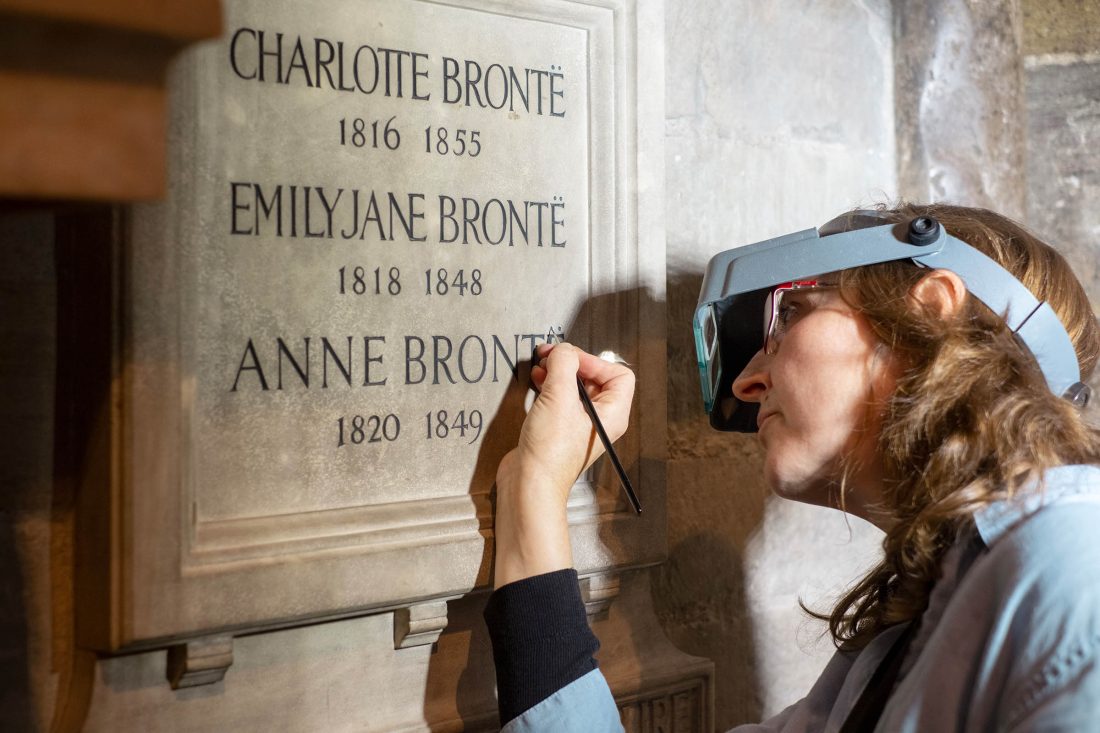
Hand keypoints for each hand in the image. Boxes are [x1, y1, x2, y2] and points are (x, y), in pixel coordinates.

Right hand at [492, 342, 634, 587]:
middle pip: (595, 378)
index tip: (570, 357)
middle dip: (572, 363)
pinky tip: (536, 381)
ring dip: (558, 372)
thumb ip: (563, 364)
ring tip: (541, 365)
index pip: (618, 374)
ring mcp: (578, 425)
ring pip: (575, 387)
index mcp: (612, 414)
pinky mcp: (559, 429)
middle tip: (550, 355)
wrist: (529, 483)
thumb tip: (563, 350)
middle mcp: (599, 420)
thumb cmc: (551, 452)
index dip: (594, 360)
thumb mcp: (559, 397)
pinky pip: (560, 399)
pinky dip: (549, 386)